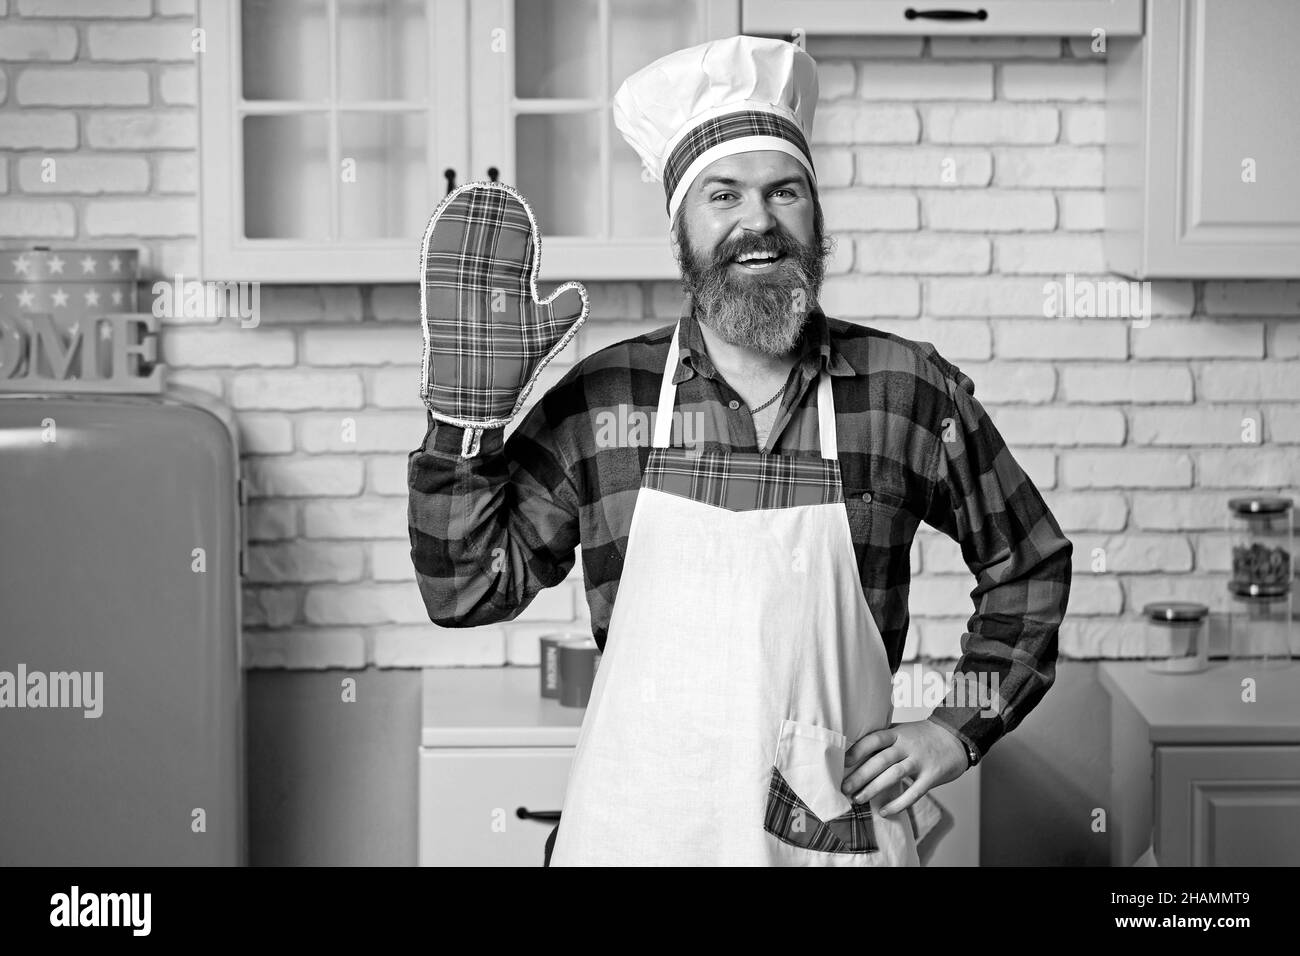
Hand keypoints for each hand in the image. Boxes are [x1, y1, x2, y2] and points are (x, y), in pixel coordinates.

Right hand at [419, 180, 587, 435]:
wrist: (477, 402)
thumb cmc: (508, 372)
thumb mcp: (541, 337)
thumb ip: (561, 314)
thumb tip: (578, 289)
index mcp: (509, 294)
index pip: (515, 254)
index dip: (516, 229)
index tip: (515, 203)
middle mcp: (484, 292)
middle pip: (487, 247)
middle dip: (488, 220)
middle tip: (490, 189)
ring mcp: (461, 299)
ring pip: (463, 255)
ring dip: (463, 228)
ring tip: (464, 199)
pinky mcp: (440, 311)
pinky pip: (438, 278)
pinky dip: (438, 253)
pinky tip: (439, 230)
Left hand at [841, 719, 968, 816]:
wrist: (957, 737)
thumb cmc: (924, 736)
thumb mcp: (903, 731)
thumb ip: (884, 740)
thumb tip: (854, 752)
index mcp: (898, 733)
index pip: (874, 739)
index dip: (857, 750)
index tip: (842, 763)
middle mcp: (907, 745)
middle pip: (880, 760)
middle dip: (860, 775)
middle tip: (844, 788)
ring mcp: (920, 761)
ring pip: (894, 775)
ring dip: (874, 788)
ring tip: (858, 799)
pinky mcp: (932, 776)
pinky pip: (913, 793)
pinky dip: (898, 804)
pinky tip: (884, 811)